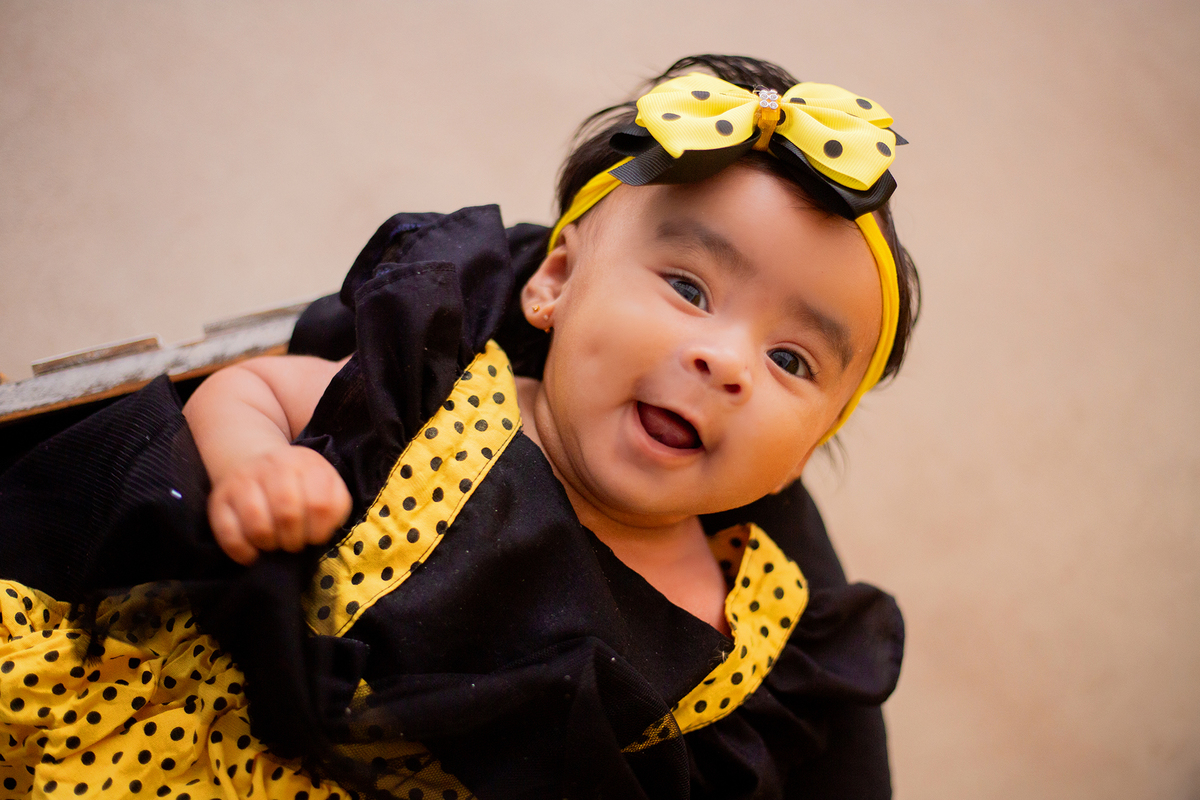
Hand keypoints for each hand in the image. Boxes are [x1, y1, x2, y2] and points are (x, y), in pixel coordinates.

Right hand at [207, 445, 351, 564]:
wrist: (254, 459)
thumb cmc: (297, 482)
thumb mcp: (324, 483)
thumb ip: (333, 504)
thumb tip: (323, 534)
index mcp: (307, 463)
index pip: (321, 504)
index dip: (319, 531)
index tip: (314, 537)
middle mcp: (274, 466)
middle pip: (287, 514)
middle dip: (293, 540)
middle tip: (293, 544)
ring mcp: (243, 480)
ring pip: (257, 523)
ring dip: (269, 544)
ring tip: (273, 545)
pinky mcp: (219, 498)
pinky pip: (227, 532)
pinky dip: (242, 550)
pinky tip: (252, 554)